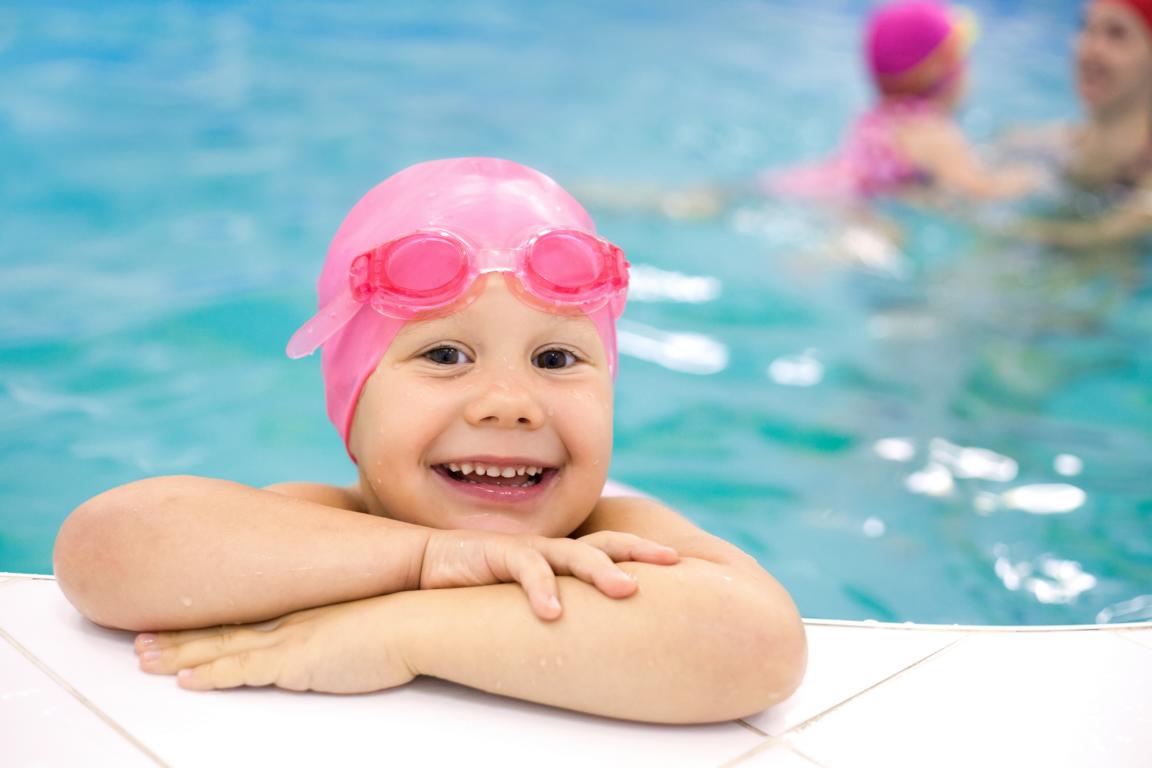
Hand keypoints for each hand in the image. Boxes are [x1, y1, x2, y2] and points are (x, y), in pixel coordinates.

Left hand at [135, 596, 410, 692]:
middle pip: (222, 630)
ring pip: (220, 648)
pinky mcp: (296, 662)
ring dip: (179, 655)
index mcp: (306, 612)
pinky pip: (243, 670)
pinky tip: (186, 680)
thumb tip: (351, 635)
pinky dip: (211, 674)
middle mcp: (290, 622)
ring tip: (143, 660)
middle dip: (177, 638)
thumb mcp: (373, 620)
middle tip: (139, 643)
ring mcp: (291, 640)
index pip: (246, 619)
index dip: (209, 623)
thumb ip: (351, 626)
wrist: (421, 620)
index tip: (178, 623)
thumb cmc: (409, 620)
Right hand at [420, 529, 678, 619]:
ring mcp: (528, 548)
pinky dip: (542, 590)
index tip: (681, 561)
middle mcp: (552, 548)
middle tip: (671, 562)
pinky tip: (553, 614)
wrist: (429, 564)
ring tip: (628, 590)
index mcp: (563, 555)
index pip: (612, 548)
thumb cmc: (483, 582)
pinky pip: (527, 569)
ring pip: (574, 553)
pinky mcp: (499, 554)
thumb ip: (561, 602)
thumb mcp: (528, 593)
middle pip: (605, 543)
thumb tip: (596, 635)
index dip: (644, 551)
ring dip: (602, 571)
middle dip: (639, 550)